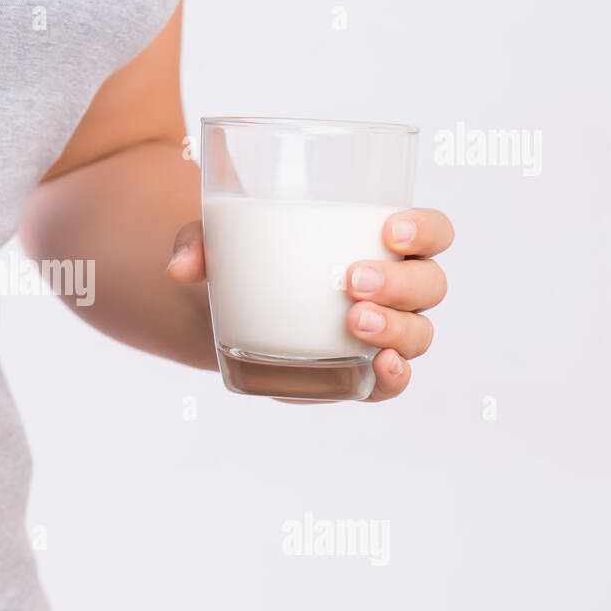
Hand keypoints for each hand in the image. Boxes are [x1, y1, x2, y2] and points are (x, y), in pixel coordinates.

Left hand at [166, 208, 453, 401]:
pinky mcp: (357, 375)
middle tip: (353, 280)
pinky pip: (392, 382)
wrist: (224, 312)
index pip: (431, 232)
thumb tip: (179, 267)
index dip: (426, 229)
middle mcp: (395, 289)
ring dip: (394, 327)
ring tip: (353, 320)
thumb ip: (198, 241)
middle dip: (400, 282)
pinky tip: (380, 367)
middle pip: (428, 284)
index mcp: (382, 242)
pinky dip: (395, 377)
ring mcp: (381, 334)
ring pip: (418, 332)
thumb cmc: (242, 259)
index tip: (391, 228)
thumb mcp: (219, 240)